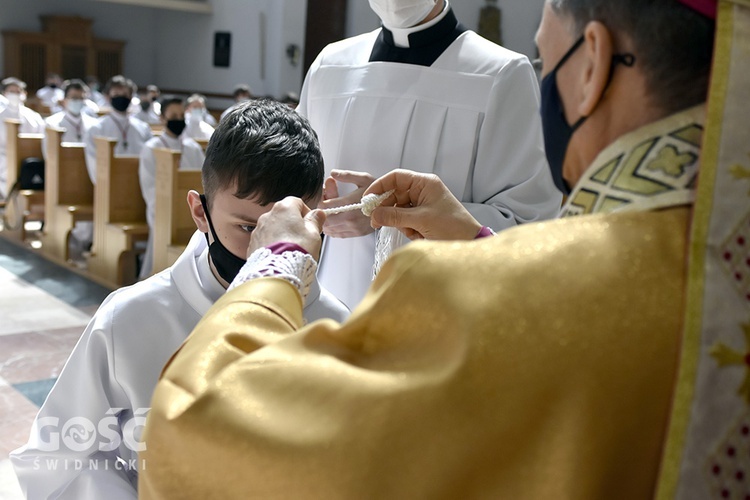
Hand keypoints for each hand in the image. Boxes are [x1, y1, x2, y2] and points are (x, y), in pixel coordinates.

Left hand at [247, 197, 325, 260]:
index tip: (311, 223)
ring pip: (273, 228)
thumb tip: (318, 214)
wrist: (277, 271)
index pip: (296, 202)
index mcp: (284, 209)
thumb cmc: (296, 251)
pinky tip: (280, 255)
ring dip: (281, 235)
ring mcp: (258, 230)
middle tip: (303, 238)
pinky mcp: (253, 243)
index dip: (306, 212)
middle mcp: (268, 216)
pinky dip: (272, 245)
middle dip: (293, 224)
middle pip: (283, 215)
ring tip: (291, 249)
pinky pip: (265, 240)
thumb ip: (315, 221)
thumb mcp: (314, 234)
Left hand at [319, 170, 375, 237]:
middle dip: (321, 210)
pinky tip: (336, 218)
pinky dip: (332, 227)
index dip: (320, 199)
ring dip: (325, 220)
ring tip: (331, 210)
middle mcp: (350, 219)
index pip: (324, 206)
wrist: (392, 208)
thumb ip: (347, 175)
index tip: (324, 194)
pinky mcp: (355, 234)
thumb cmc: (379, 192)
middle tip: (325, 202)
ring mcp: (353, 228)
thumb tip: (333, 174)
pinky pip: (336, 234)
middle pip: (323, 219)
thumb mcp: (363, 179)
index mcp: (350, 204)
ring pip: (328, 228)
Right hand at [364, 169, 481, 240]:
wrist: (469, 242)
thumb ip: (395, 216)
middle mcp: (422, 190)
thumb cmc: (451, 226)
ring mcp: (422, 203)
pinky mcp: (423, 216)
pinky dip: (407, 228)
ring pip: (398, 209)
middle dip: (386, 209)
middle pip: (394, 194)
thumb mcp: (421, 220)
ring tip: (413, 231)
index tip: (367, 199)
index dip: (379, 186)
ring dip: (400, 222)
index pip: (396, 178)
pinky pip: (405, 219)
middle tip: (376, 222)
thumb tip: (373, 214)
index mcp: (424, 183)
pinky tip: (418, 234)